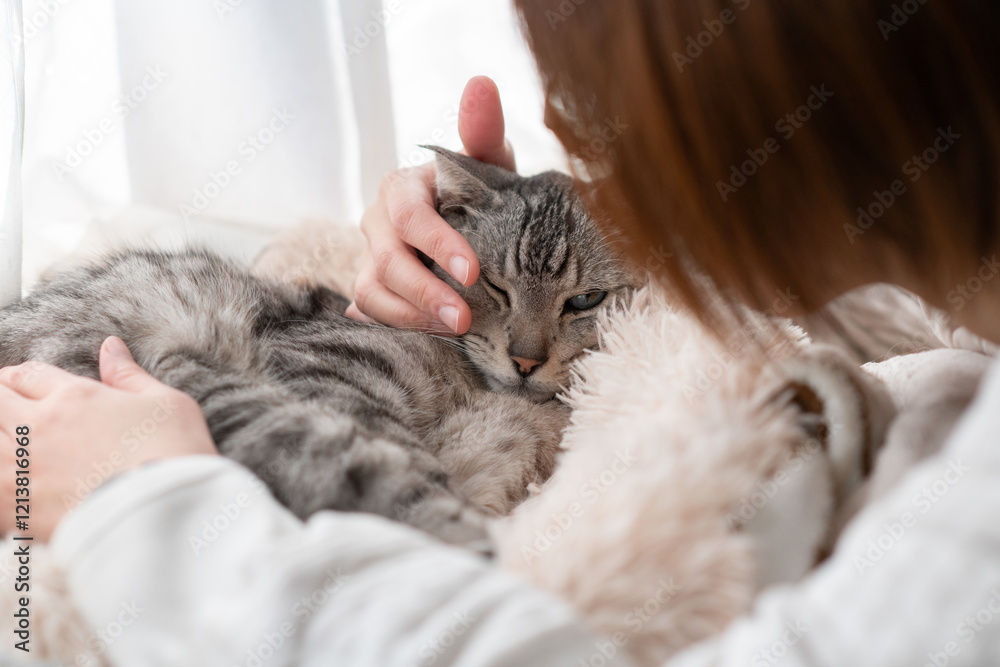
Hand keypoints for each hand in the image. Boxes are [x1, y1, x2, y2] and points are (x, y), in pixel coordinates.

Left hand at [0, 337, 216, 540]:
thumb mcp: (166, 403)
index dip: (20, 376)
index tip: (21, 383)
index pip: (28, 374)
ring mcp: (22, 467)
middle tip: (8, 406)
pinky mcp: (16, 507)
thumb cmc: (173, 455)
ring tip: (11, 443)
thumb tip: (111, 346)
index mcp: (76, 397)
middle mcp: (41, 426)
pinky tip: (8, 484)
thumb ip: (130, 375)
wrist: (165, 514)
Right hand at [347, 75, 515, 334]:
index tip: (473, 272)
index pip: (409, 217)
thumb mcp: (486, 163)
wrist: (465, 223)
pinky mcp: (371, 289)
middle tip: (465, 319)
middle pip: (386, 260)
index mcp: (400, 189)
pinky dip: (395, 325)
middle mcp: (377, 223)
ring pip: (371, 291)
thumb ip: (482, 129)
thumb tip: (482, 83)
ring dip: (410, 315)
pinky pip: (371, 312)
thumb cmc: (477, 192)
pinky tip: (426, 337)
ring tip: (454, 332)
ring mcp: (369, 258)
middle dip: (425, 292)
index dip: (437, 245)